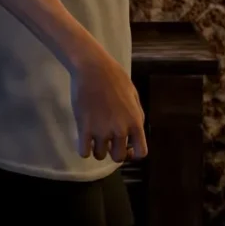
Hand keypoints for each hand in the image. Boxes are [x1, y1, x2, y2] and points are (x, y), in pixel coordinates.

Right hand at [70, 47, 147, 164]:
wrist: (94, 68)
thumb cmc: (115, 78)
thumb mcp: (134, 96)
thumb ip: (137, 116)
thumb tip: (135, 134)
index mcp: (135, 122)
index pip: (141, 153)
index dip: (133, 153)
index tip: (126, 146)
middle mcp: (120, 130)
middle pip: (118, 158)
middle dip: (114, 152)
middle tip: (108, 142)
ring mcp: (101, 131)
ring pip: (100, 156)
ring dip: (98, 149)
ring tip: (95, 137)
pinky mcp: (84, 128)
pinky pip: (83, 152)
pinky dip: (84, 149)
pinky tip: (84, 140)